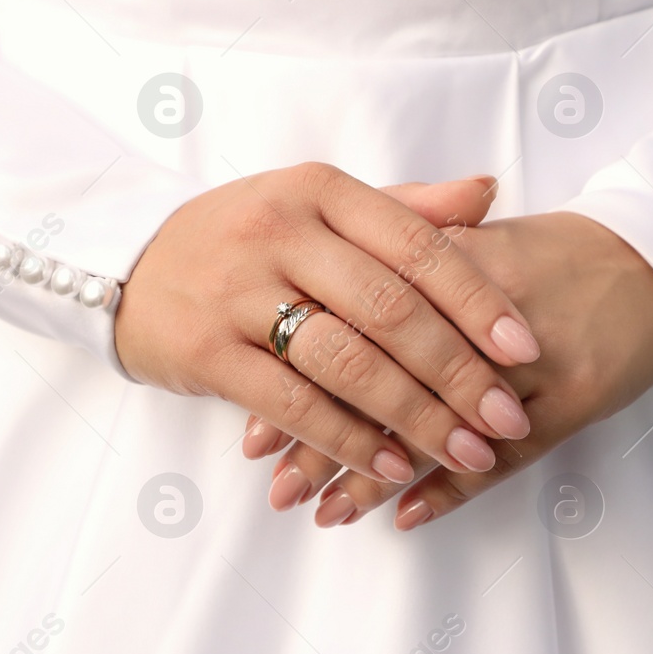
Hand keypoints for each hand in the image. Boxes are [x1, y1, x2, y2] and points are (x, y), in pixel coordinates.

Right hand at [115, 163, 538, 489]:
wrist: (127, 264)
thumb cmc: (244, 236)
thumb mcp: (318, 204)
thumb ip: (405, 206)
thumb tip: (488, 192)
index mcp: (320, 189)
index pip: (416, 246)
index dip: (477, 301)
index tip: (525, 349)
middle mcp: (280, 232)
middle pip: (389, 309)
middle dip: (457, 371)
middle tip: (506, 418)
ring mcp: (238, 291)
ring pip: (346, 361)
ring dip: (415, 414)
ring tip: (466, 452)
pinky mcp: (208, 350)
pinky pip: (294, 403)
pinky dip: (349, 439)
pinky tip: (394, 465)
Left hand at [253, 211, 652, 527]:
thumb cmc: (548, 254)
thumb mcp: (473, 238)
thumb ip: (395, 259)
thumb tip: (306, 299)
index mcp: (452, 261)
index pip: (357, 319)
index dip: (302, 366)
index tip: (251, 406)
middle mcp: (484, 312)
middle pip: (387, 377)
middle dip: (323, 431)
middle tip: (271, 477)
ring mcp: (532, 360)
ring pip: (438, 423)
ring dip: (376, 471)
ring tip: (321, 511)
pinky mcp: (574, 398)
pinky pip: (507, 455)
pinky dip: (455, 488)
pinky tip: (406, 516)